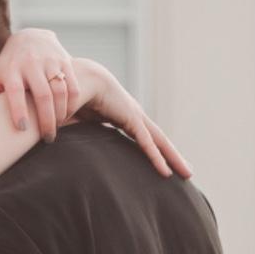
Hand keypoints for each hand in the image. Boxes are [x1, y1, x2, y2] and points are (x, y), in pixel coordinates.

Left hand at [0, 26, 70, 135]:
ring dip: (61, 114)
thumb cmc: (10, 63)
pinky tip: (67, 116)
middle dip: (46, 120)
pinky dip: (72, 105)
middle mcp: (32, 64)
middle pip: (42, 95)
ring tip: (56, 129)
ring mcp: (50, 62)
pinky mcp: (65, 62)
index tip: (22, 129)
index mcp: (12, 70)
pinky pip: (73, 87)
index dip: (19, 110)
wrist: (32, 36)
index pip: (15, 92)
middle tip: (46, 139)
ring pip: (60, 92)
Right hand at [62, 59, 189, 179]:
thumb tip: (67, 151)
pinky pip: (146, 141)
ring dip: (173, 158)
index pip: (143, 136)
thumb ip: (79, 137)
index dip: (153, 150)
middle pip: (157, 139)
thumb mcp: (77, 123)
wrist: (67, 79)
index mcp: (120, 114)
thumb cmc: (67, 98)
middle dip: (172, 155)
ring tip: (188, 174)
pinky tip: (166, 171)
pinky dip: (156, 157)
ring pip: (158, 141)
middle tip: (187, 172)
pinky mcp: (130, 117)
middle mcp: (132, 114)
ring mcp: (133, 114)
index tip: (162, 163)